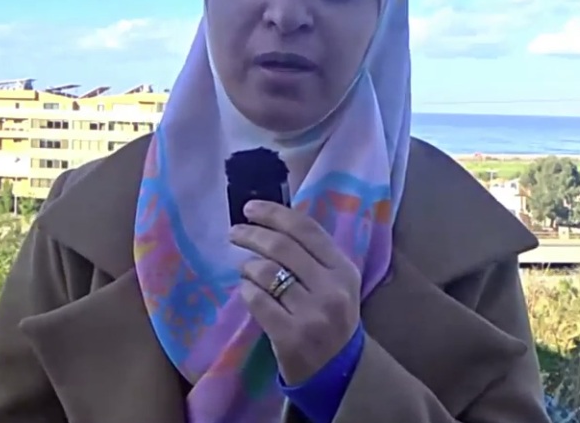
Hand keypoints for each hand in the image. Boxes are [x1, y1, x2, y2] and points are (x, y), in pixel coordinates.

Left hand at [228, 200, 361, 385]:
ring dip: (248, 266)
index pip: (306, 229)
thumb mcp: (336, 284)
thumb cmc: (331, 320)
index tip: (250, 208)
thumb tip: (272, 222)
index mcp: (344, 269)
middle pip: (282, 247)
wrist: (337, 372)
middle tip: (235, 233)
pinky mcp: (290, 335)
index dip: (274, 213)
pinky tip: (248, 291)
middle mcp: (331, 289)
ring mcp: (312, 314)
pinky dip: (246, 291)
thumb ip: (313, 256)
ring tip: (245, 270)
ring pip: (265, 272)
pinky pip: (256, 300)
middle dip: (252, 234)